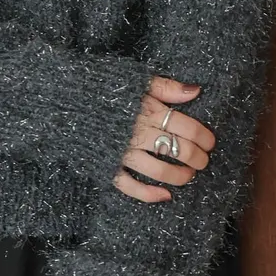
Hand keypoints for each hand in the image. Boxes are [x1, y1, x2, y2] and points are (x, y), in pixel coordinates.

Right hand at [113, 75, 214, 203]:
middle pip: (177, 149)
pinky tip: (166, 196)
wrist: (65, 102)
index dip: (203, 137)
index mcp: (147, 111)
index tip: (210, 143)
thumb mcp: (136, 80)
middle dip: (196, 158)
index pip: (185, 126)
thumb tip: (195, 92)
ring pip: (159, 171)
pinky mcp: (108, 167)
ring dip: (179, 176)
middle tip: (203, 161)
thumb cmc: (102, 88)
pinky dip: (149, 194)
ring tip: (188, 176)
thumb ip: (166, 87)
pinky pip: (130, 186)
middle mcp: (138, 133)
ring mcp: (122, 153)